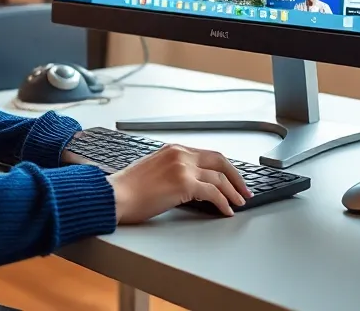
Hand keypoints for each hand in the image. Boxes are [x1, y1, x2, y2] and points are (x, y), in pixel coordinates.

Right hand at [108, 144, 250, 220]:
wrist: (114, 195)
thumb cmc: (127, 188)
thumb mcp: (152, 169)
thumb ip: (173, 169)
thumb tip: (192, 183)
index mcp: (173, 149)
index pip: (208, 154)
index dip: (224, 167)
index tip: (232, 178)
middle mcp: (180, 154)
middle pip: (220, 161)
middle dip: (236, 177)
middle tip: (244, 190)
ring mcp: (183, 167)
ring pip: (219, 178)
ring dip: (233, 192)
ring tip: (239, 203)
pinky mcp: (184, 184)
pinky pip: (213, 193)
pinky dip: (224, 203)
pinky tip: (226, 211)